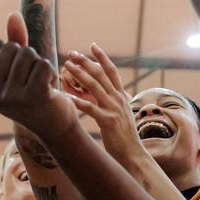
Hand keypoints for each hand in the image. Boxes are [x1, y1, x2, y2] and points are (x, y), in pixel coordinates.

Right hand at [0, 13, 76, 140]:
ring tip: (41, 83)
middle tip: (33, 79)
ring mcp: (12, 98)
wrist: (55, 127)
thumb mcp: (19, 69)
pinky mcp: (34, 96)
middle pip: (11, 47)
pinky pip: (44, 64)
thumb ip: (15, 41)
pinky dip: (51, 72)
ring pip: (28, 54)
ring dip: (40, 64)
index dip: (13, 51)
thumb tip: (13, 14)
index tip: (19, 75)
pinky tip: (50, 88)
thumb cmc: (35, 94)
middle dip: (28, 56)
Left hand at [62, 45, 143, 163]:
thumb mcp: (120, 114)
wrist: (133, 154)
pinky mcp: (108, 122)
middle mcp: (118, 99)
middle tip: (72, 53)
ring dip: (79, 75)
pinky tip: (66, 96)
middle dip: (86, 62)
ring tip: (67, 67)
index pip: (112, 71)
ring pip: (95, 87)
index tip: (92, 46)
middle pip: (101, 75)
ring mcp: (113, 109)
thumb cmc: (124, 136)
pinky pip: (90, 109)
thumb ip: (111, 102)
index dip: (102, 57)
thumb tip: (100, 94)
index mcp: (121, 96)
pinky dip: (78, 102)